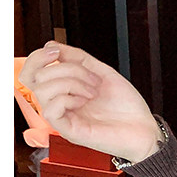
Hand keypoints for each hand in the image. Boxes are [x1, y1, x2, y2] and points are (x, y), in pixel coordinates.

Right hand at [18, 41, 161, 163]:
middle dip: (67, 69)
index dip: (37, 57)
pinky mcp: (69, 131)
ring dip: (71, 83)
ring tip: (92, 91)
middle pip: (37, 77)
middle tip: (92, 79)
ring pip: (42, 91)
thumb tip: (52, 45)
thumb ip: (77, 58)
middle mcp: (61, 104)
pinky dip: (68, 98)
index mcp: (64, 91)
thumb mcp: (102, 72)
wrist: (145, 129)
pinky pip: (51, 109)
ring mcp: (64, 118)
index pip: (31, 73)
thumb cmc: (127, 106)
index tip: (56, 52)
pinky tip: (85, 102)